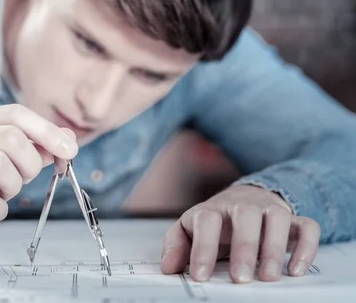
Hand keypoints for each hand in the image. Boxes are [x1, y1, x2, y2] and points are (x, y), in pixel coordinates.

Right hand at [0, 104, 77, 253]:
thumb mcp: (2, 162)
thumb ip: (34, 148)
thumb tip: (68, 139)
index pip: (15, 113)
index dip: (47, 130)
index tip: (70, 150)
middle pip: (11, 138)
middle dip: (31, 163)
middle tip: (25, 178)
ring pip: (0, 164)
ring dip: (14, 186)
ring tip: (3, 193)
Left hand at [160, 185, 319, 282]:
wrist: (244, 198)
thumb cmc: (216, 221)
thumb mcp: (190, 230)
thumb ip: (177, 246)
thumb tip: (168, 267)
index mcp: (213, 208)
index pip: (206, 221)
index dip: (202, 248)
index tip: (200, 275)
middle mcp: (242, 205)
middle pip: (245, 216)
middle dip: (244, 248)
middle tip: (240, 279)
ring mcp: (269, 209)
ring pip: (278, 217)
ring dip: (274, 247)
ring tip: (269, 277)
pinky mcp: (294, 219)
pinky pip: (307, 226)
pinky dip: (306, 247)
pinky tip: (295, 270)